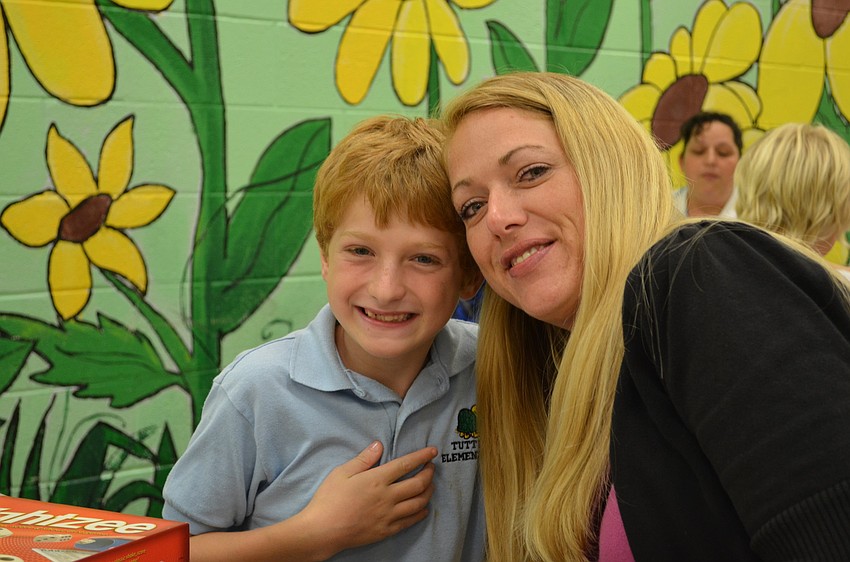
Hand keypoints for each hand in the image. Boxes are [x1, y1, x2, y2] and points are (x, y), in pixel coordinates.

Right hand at [295, 441, 436, 554]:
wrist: (322, 531)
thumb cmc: (329, 499)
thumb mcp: (342, 473)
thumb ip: (363, 459)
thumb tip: (379, 445)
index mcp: (377, 479)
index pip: (406, 464)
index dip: (422, 456)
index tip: (433, 451)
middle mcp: (387, 497)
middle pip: (418, 484)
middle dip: (429, 473)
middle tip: (431, 467)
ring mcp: (389, 515)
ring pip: (419, 502)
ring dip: (428, 492)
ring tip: (430, 485)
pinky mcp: (387, 531)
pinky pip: (410, 521)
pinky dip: (421, 512)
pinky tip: (423, 508)